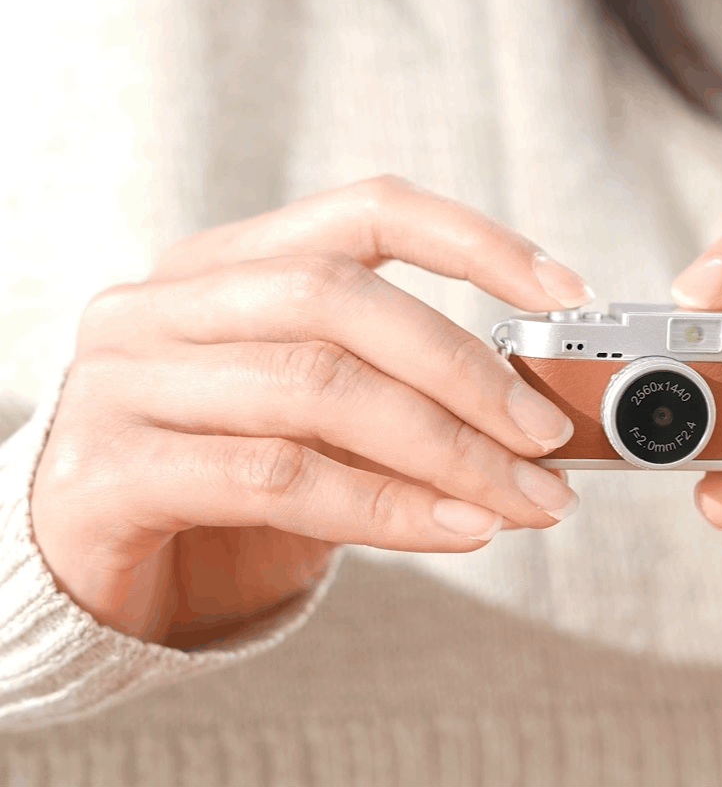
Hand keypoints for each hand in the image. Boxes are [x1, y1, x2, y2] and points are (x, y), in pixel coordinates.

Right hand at [31, 176, 591, 642]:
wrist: (91, 574)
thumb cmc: (221, 486)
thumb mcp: (318, 423)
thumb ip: (398, 398)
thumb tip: (533, 415)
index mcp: (225, 265)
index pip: (364, 212)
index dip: (474, 241)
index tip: (565, 290)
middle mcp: (166, 304)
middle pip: (342, 299)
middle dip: (467, 372)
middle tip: (547, 435)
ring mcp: (125, 380)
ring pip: (318, 390)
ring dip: (447, 451)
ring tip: (523, 498)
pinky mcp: (110, 471)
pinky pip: (278, 479)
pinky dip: (386, 506)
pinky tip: (457, 529)